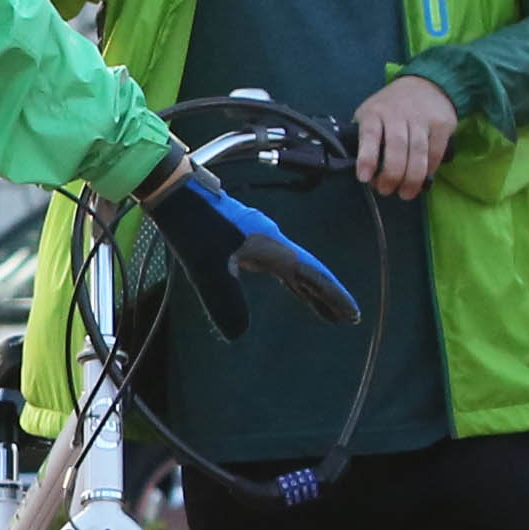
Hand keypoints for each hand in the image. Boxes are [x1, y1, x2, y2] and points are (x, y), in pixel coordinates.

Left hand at [142, 162, 364, 330]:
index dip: (333, 295)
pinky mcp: (246, 241)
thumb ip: (224, 301)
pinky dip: (291, 281)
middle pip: (310, 274)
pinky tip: (293, 288)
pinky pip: (278, 266)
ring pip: (295, 270)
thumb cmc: (193, 225)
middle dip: (328, 297)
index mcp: (272, 247)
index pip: (312, 275)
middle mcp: (273, 242)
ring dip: (311, 291)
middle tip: (347, 319)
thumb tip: (237, 335)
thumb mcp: (206, 268)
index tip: (351, 313)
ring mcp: (261, 240)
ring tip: (326, 312)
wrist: (177, 194)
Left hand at [351, 75, 459, 201]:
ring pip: (418, 152)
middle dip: (392, 175)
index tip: (364, 178)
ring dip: (412, 178)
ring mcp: (421, 118)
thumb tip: (366, 174)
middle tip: (387, 191)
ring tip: (406, 194)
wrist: (427, 83)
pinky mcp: (441, 124)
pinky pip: (435, 151)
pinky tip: (423, 179)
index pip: (369, 135)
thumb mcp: (371, 113)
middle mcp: (398, 114)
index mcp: (375, 112)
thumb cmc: (391, 107)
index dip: (367, 158)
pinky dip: (429, 169)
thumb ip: (365, 138)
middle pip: (397, 147)